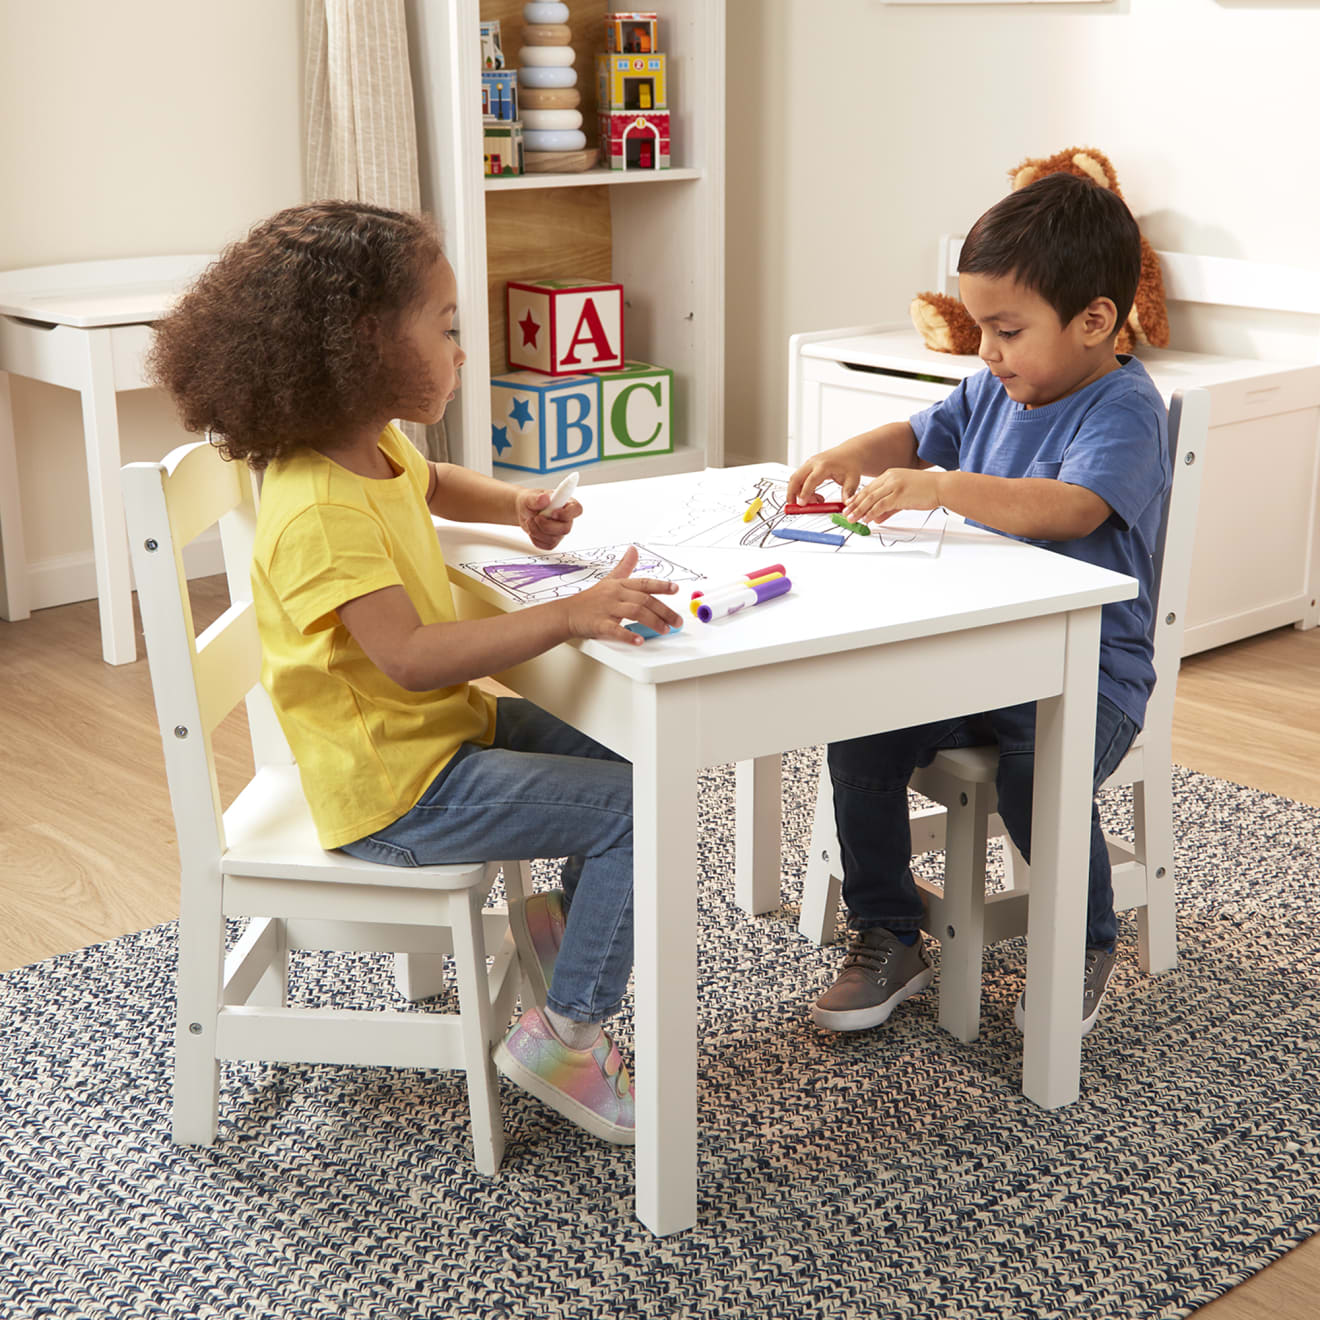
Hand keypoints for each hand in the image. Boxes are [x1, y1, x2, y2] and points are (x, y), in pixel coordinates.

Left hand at [517, 487, 582, 550]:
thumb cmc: (530, 502)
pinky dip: (535, 539)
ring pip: (554, 539)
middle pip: (565, 529)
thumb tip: (544, 499)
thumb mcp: (529, 497)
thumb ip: (535, 498)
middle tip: (536, 518)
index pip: (576, 509)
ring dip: (537, 531)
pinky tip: (532, 529)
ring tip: (530, 521)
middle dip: (547, 526)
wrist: (523, 512)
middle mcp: (566, 518)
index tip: (553, 513)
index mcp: (566, 503)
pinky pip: (547, 545)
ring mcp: (560, 531)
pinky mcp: (553, 541)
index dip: (567, 514)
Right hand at [563, 546, 682, 645]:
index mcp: (619, 585)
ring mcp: (607, 609)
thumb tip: (633, 550)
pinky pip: (616, 629)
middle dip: (664, 611)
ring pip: (635, 612)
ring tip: (665, 630)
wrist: (567, 613)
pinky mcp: (600, 624)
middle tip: (676, 621)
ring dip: (653, 622)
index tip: (675, 589)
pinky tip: (639, 641)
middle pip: (645, 600)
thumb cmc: (590, 599)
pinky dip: (628, 636)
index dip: (661, 585)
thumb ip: (624, 566)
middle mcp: (615, 595)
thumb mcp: (609, 580)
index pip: (644, 583)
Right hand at [785, 445, 863, 506]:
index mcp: (824, 465)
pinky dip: (803, 490)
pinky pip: (800, 479)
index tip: (802, 504)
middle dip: (791, 493)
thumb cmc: (851, 464)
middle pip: (796, 478)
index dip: (805, 493)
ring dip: (798, 493)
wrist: (851, 453)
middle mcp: (814, 463)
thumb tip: (846, 504)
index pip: (810, 480)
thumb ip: (848, 492)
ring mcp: (809, 464)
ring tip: (814, 502)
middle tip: (794, 506)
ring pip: (796, 479)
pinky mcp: (808, 467)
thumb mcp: (853, 480)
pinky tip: (815, 496)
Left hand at [845, 469, 942, 524]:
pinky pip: (880, 505)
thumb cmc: (926, 491)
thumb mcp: (903, 499)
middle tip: (846, 514)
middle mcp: (890, 478)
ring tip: (852, 519)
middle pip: (867, 493)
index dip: (858, 498)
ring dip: (859, 510)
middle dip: (855, 505)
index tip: (849, 506)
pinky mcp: (899, 494)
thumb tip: (876, 519)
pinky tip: (866, 519)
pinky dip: (871, 513)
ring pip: (871, 499)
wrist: (941, 487)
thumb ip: (889, 509)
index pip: (869, 487)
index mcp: (890, 475)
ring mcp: (894, 485)